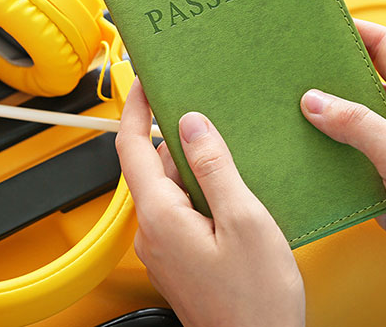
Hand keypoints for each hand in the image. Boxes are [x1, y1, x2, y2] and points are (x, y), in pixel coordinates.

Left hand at [116, 80, 304, 326]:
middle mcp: (153, 232)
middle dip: (177, 139)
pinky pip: (181, 212)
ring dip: (194, 169)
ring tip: (232, 158)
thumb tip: (191, 125)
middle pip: (153, 167)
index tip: (143, 82)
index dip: (133, 109)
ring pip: (171, 190)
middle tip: (209, 116)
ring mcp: (164, 248)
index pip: (130, 147)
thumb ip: (214, 168)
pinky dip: (200, 194)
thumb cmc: (255, 302)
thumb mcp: (244, 221)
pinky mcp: (180, 259)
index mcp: (160, 216)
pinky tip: (232, 196)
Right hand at [300, 19, 385, 326]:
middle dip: (325, 80)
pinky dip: (324, 164)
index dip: (353, 32)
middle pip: (361, 88)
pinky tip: (298, 161)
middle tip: (286, 74)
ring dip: (320, 127)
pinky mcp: (384, 187)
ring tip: (281, 117)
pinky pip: (346, 166)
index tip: (314, 28)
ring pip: (349, 129)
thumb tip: (314, 101)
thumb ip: (358, 126)